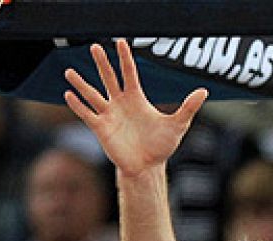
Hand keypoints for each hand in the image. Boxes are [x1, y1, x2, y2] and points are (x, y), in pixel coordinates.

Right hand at [63, 39, 207, 177]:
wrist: (147, 168)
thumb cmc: (161, 146)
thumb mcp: (178, 125)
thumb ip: (188, 107)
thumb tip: (204, 90)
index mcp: (136, 98)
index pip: (129, 73)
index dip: (125, 58)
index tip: (120, 41)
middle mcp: (120, 103)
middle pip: (109, 78)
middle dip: (102, 63)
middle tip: (94, 46)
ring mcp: (109, 115)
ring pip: (93, 95)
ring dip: (81, 84)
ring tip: (68, 71)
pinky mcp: (101, 129)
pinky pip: (87, 114)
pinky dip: (77, 105)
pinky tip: (67, 95)